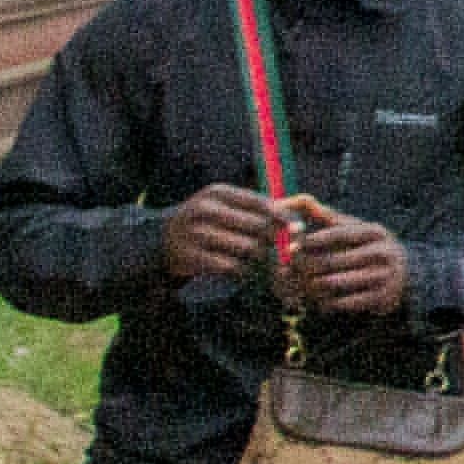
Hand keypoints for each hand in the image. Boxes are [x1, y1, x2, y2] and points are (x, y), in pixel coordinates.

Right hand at [159, 185, 287, 284]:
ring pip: (247, 247)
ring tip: (261, 259)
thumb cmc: (207, 220)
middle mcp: (205, 209)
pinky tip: (244, 270)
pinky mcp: (190, 256)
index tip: (297, 229)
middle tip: (283, 249)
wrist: (163, 238)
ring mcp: (195, 233)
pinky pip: (230, 266)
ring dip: (259, 256)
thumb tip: (300, 206)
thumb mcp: (225, 204)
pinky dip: (242, 270)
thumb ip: (257, 206)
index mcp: (217, 192)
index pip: (260, 202)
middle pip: (257, 226)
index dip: (283, 217)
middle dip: (274, 239)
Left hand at [274, 199, 412, 317]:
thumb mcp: (356, 229)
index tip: (295, 245)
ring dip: (315, 285)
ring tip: (303, 285)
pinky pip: (346, 302)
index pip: (341, 233)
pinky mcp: (382, 297)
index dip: (315, 239)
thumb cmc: (369, 247)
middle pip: (335, 260)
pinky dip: (329, 302)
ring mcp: (384, 276)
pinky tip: (321, 300)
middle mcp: (383, 252)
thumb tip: (301, 199)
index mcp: (375, 232)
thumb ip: (328, 217)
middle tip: (290, 270)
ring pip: (337, 282)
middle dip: (308, 266)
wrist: (406, 275)